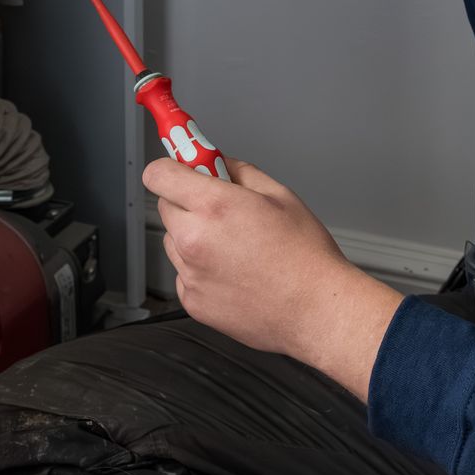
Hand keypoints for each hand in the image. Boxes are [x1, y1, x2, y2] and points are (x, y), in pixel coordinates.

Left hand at [144, 156, 404, 400]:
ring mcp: (190, 274)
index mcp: (213, 207)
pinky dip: (201, 270)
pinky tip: (234, 273)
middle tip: (222, 211)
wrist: (315, 310)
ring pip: (173, 242)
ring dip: (192, 237)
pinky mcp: (192, 302)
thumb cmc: (305, 256)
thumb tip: (219, 163)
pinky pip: (184, 274)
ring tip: (234, 248)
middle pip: (166, 207)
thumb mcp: (280, 195)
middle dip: (188, 203)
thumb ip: (240, 172)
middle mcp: (193, 240)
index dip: (170, 169)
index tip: (182, 169)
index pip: (158, 174)